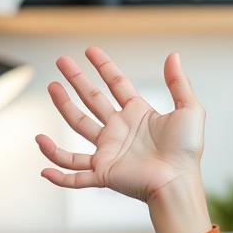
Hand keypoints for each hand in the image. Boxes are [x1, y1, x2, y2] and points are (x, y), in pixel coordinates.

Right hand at [36, 47, 211, 232]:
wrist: (178, 181)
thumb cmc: (187, 151)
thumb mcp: (189, 110)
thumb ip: (179, 84)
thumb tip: (173, 56)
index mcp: (138, 115)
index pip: (116, 84)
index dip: (103, 67)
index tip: (89, 51)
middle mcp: (120, 130)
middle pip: (92, 100)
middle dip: (76, 80)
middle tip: (61, 61)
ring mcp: (109, 151)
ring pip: (78, 127)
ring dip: (63, 108)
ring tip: (51, 88)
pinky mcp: (103, 172)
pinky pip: (75, 176)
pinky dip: (58, 173)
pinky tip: (43, 166)